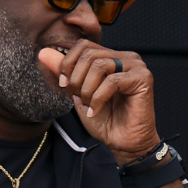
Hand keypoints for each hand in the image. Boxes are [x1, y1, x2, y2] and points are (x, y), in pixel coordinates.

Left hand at [38, 44, 158, 160]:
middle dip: (77, 79)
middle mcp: (124, 57)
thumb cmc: (104, 120)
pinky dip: (98, 98)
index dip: (68, 63)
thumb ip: (64, 73)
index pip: (83, 45)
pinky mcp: (143, 78)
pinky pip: (112, 81)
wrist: (122, 142)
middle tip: (79, 99)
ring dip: (87, 90)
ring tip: (88, 106)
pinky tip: (95, 110)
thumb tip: (44, 53)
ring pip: (100, 66)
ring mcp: (135, 66)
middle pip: (89, 54)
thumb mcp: (77, 94)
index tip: (64, 84)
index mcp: (109, 57)